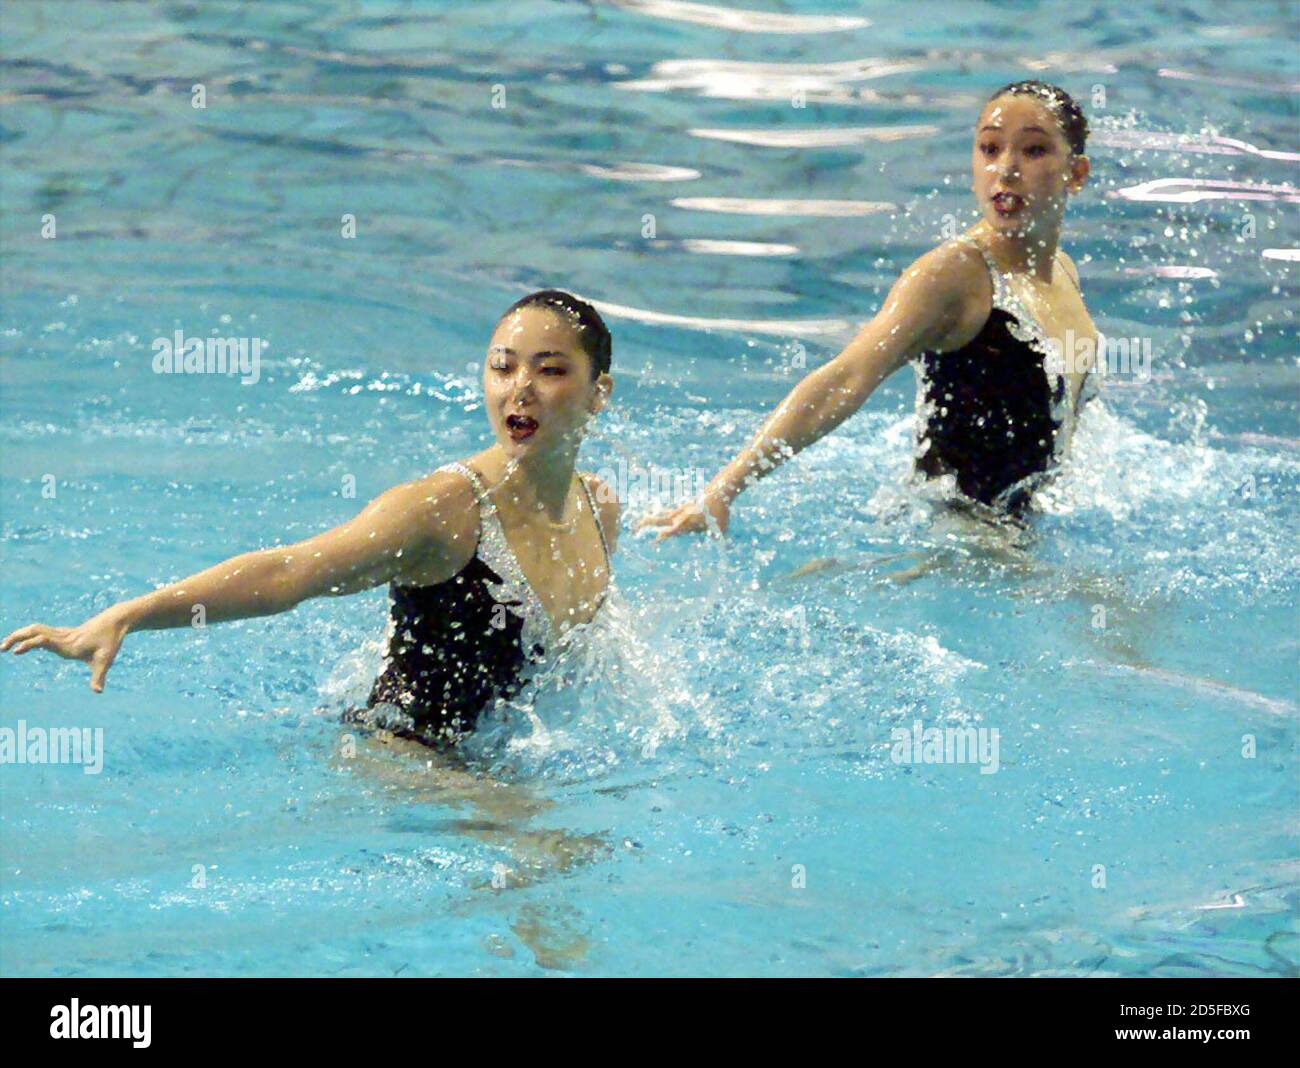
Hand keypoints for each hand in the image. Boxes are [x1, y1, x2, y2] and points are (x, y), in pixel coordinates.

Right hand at [1, 607, 131, 691]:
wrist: (115, 621)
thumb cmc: (111, 640)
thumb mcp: (106, 659)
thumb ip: (99, 676)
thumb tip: (98, 692)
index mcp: (68, 644)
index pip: (43, 640)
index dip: (29, 644)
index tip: (16, 651)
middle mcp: (62, 637)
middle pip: (34, 631)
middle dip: (16, 637)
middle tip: (2, 648)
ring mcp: (62, 633)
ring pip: (35, 629)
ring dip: (19, 635)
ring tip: (5, 646)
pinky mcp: (63, 633)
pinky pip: (41, 631)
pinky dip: (28, 634)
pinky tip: (22, 643)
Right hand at [637, 490, 730, 540]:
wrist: (719, 491)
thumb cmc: (721, 511)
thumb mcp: (721, 528)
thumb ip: (716, 537)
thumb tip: (718, 544)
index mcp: (688, 521)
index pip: (672, 530)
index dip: (664, 536)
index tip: (654, 541)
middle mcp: (681, 516)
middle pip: (660, 520)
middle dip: (647, 524)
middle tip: (634, 528)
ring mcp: (681, 511)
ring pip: (661, 516)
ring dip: (649, 520)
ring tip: (637, 523)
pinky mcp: (683, 509)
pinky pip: (668, 513)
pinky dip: (659, 516)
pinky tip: (651, 516)